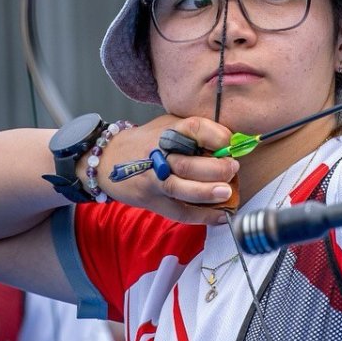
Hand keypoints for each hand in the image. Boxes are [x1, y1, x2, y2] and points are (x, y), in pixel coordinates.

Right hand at [99, 114, 237, 224]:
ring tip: (227, 192)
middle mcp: (158, 155)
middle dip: (215, 168)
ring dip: (206, 192)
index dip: (217, 136)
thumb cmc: (148, 140)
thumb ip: (196, 132)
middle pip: (187, 163)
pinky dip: (202, 216)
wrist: (107, 159)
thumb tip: (233, 142)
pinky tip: (221, 216)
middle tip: (233, 168)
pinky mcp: (152, 201)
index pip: (194, 128)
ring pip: (180, 188)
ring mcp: (153, 180)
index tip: (229, 143)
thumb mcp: (169, 124)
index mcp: (168, 131)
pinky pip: (179, 212)